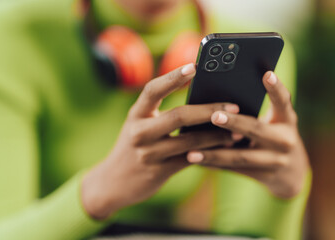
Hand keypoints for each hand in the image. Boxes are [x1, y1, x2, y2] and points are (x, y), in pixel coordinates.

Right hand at [81, 64, 238, 218]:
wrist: (113, 182)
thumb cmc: (133, 147)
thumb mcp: (139, 127)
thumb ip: (161, 115)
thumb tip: (202, 102)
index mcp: (135, 115)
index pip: (152, 90)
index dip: (173, 77)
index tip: (195, 66)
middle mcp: (139, 132)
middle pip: (178, 115)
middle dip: (209, 110)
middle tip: (233, 106)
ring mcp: (148, 154)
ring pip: (190, 141)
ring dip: (217, 135)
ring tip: (238, 130)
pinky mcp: (159, 172)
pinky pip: (191, 159)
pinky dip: (210, 152)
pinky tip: (225, 147)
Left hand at [187, 71, 309, 198]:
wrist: (292, 173)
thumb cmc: (273, 136)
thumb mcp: (275, 122)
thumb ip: (255, 111)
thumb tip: (216, 102)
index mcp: (287, 120)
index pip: (283, 101)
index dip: (276, 88)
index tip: (267, 74)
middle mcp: (286, 140)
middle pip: (256, 129)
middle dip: (234, 123)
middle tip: (214, 116)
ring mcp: (276, 161)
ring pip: (240, 156)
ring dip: (214, 153)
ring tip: (191, 151)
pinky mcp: (264, 176)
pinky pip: (233, 169)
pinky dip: (213, 164)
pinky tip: (194, 160)